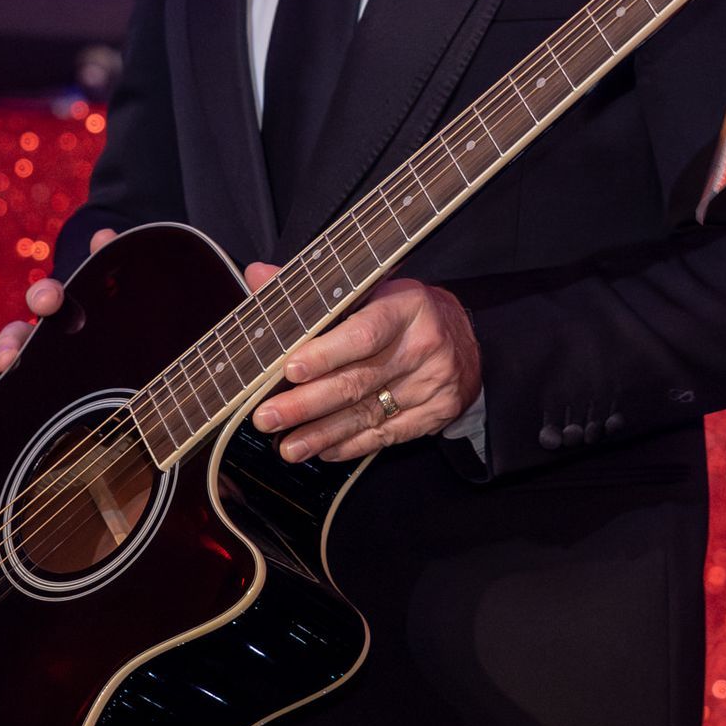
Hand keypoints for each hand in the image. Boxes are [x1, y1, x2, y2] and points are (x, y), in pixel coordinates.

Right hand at [0, 229, 117, 392]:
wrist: (112, 337)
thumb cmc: (109, 312)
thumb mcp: (115, 288)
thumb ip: (108, 263)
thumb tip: (103, 236)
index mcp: (63, 307)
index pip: (48, 297)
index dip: (46, 297)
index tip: (49, 303)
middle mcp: (39, 333)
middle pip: (16, 333)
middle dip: (10, 343)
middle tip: (8, 358)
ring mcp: (28, 358)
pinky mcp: (23, 383)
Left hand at [248, 269, 481, 463]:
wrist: (466, 339)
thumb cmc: (402, 311)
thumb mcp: (370, 289)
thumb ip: (313, 291)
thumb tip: (258, 275)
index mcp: (405, 307)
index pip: (363, 334)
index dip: (325, 354)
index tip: (290, 371)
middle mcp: (422, 346)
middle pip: (358, 381)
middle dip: (307, 404)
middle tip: (267, 417)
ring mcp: (432, 384)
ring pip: (368, 414)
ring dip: (322, 433)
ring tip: (287, 447)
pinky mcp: (436, 414)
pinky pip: (387, 435)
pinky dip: (351, 445)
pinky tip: (323, 451)